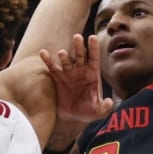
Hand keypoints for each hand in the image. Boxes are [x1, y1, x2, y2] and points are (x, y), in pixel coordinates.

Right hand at [40, 33, 113, 147]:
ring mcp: (68, 73)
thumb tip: (109, 102)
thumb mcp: (98, 111)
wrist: (72, 116)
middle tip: (77, 37)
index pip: (94, 58)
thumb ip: (104, 107)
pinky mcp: (57, 78)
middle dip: (79, 46)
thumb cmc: (88, 111)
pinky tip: (43, 53)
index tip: (92, 37)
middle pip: (80, 55)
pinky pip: (52, 67)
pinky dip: (47, 59)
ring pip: (66, 60)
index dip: (94, 48)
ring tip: (62, 53)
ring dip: (64, 56)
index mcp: (92, 74)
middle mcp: (80, 70)